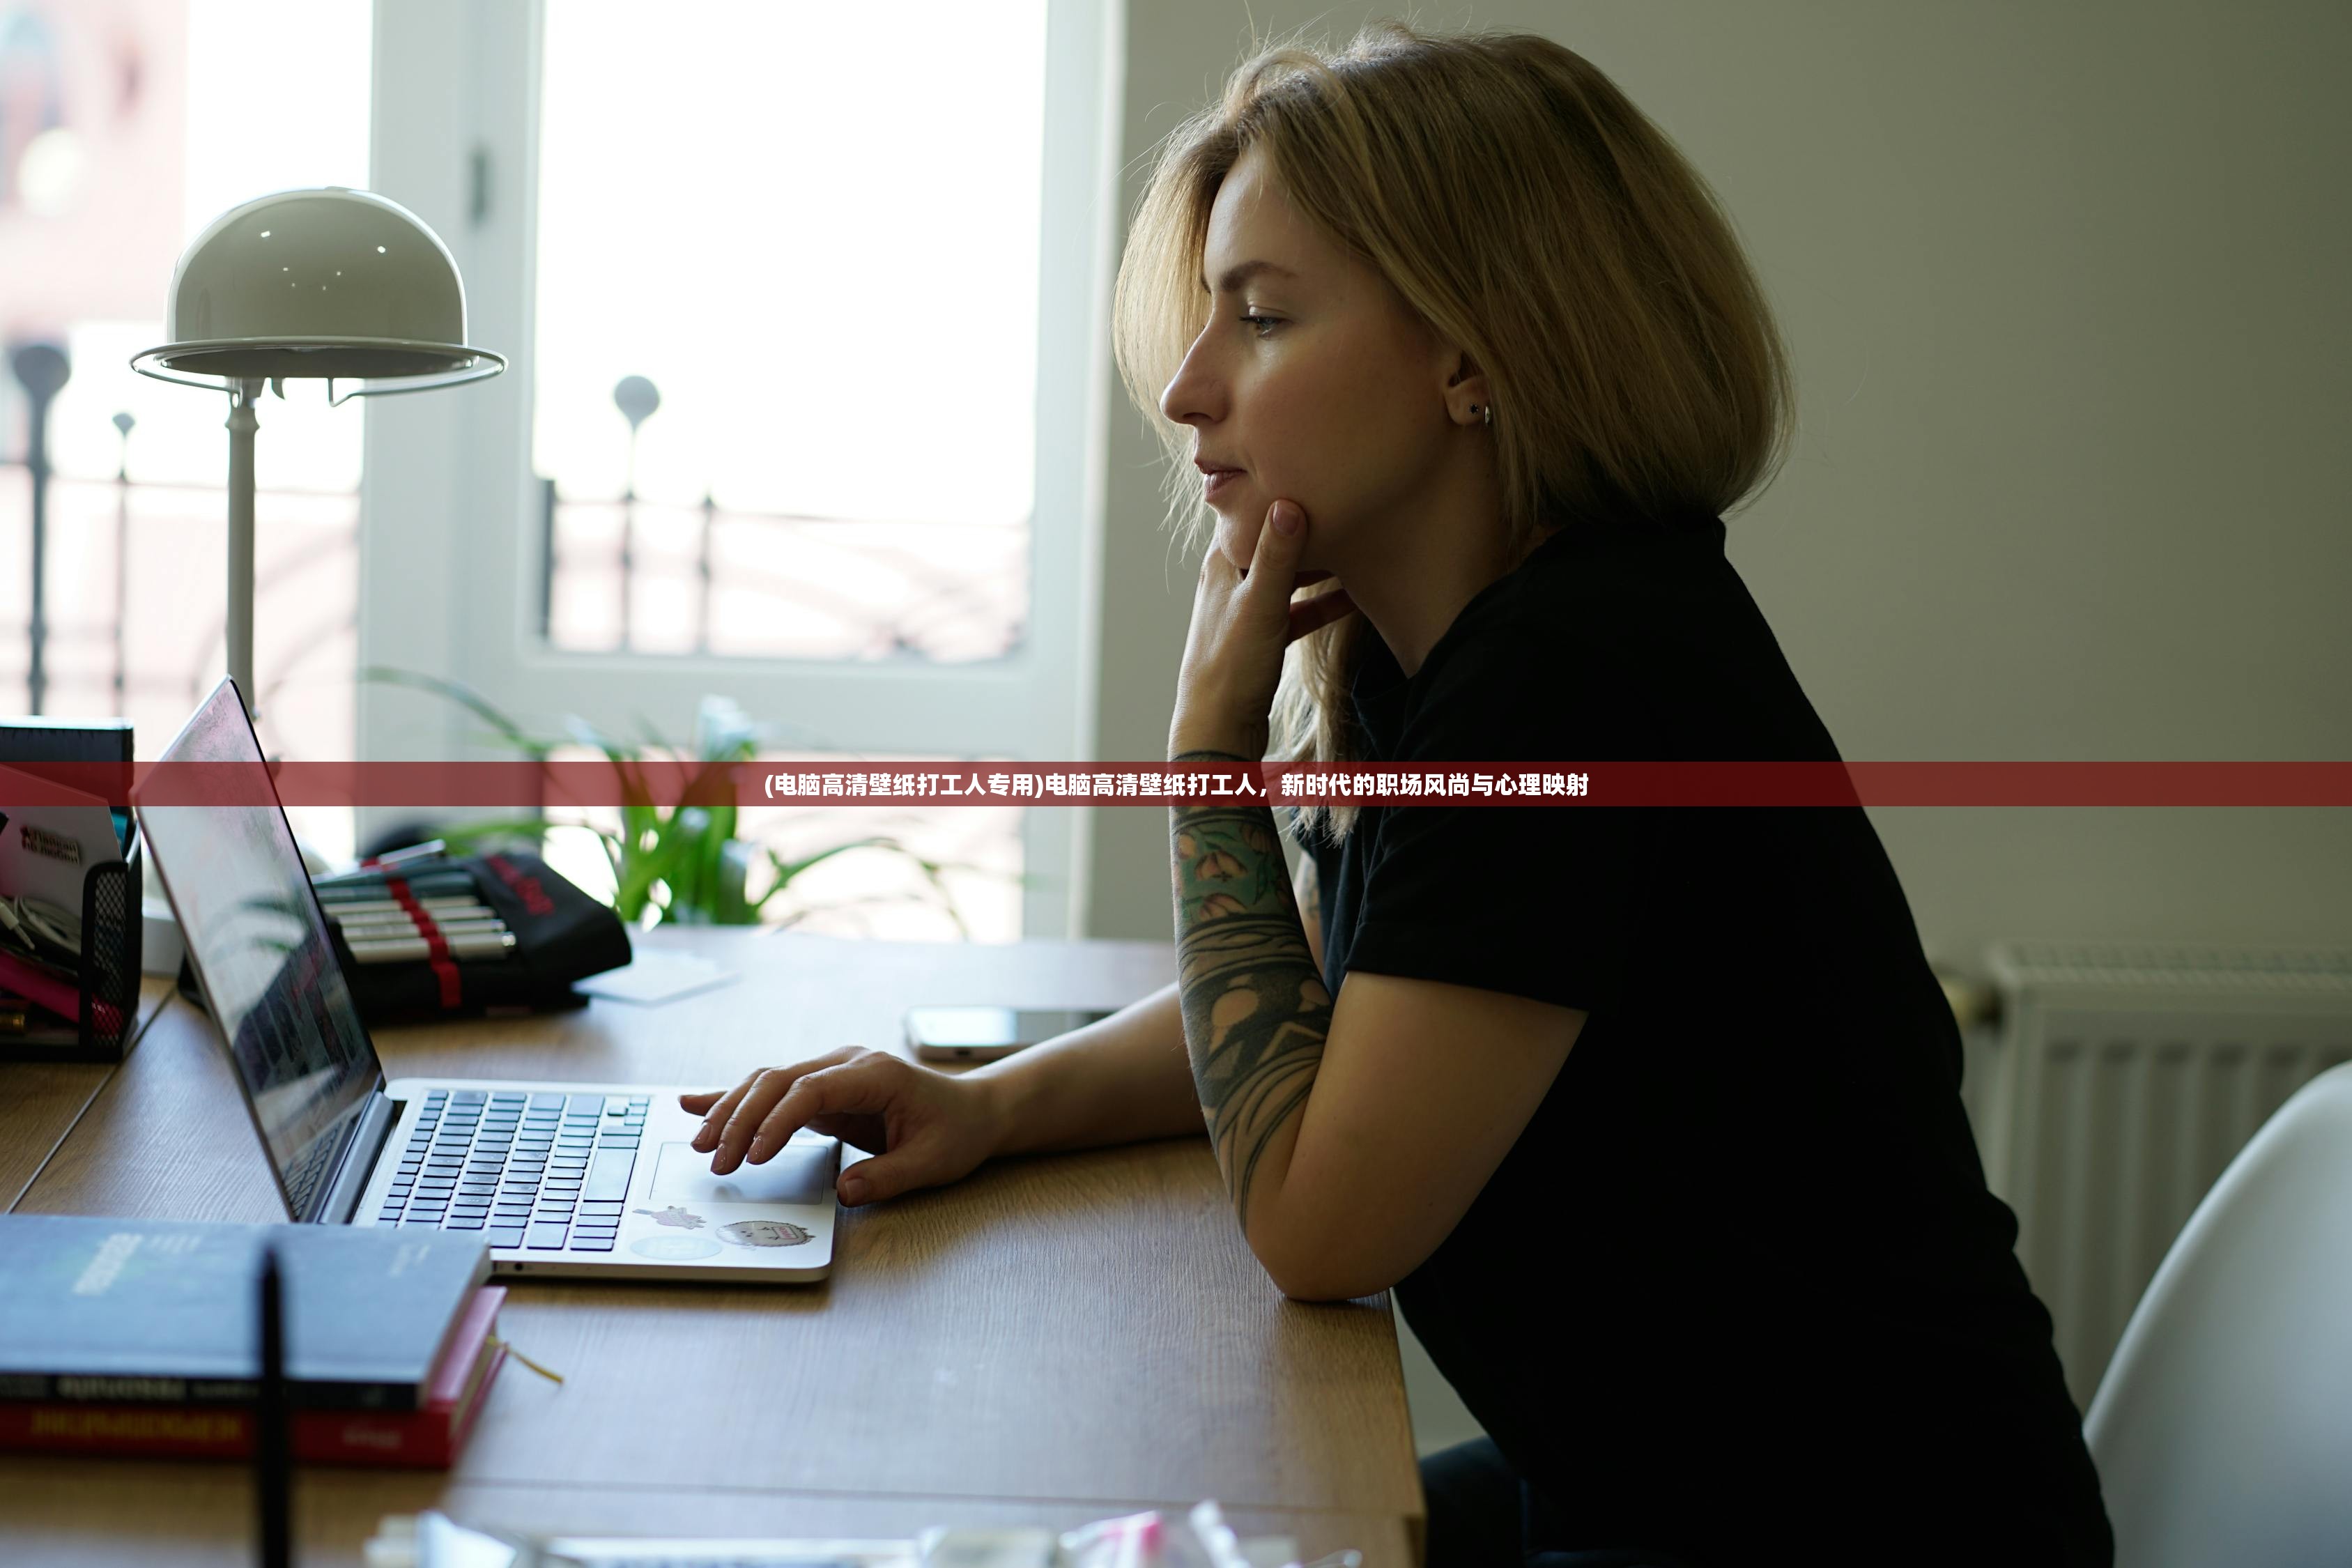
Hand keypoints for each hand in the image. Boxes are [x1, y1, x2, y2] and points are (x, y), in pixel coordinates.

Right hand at [680, 1047, 1001, 1205]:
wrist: (972, 1112)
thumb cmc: (956, 1133)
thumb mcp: (932, 1162)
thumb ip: (887, 1177)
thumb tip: (844, 1193)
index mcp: (875, 1073)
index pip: (811, 1089)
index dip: (778, 1121)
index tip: (756, 1157)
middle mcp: (846, 1064)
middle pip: (778, 1082)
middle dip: (741, 1119)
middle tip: (716, 1160)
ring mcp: (831, 1073)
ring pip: (767, 1082)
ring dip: (731, 1111)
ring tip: (701, 1144)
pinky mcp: (822, 1090)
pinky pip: (772, 1092)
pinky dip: (734, 1098)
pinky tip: (696, 1103)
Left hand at [1170, 499, 1356, 757]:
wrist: (1217, 731)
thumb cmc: (1230, 669)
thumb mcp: (1260, 606)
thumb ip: (1276, 556)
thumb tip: (1288, 501)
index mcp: (1222, 565)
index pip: (1252, 513)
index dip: (1283, 493)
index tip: (1318, 475)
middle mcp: (1231, 582)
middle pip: (1274, 542)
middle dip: (1309, 527)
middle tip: (1349, 507)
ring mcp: (1247, 610)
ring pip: (1289, 576)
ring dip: (1320, 565)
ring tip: (1357, 546)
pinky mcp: (1262, 639)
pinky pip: (1297, 610)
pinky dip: (1322, 602)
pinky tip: (1354, 597)